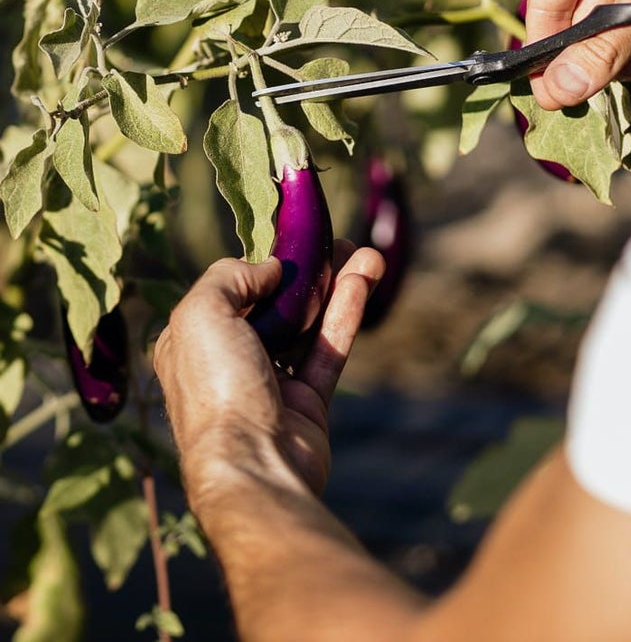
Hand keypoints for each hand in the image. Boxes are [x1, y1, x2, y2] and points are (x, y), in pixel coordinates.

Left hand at [153, 244, 384, 503]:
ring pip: (308, 324)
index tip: (291, 238)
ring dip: (336, 286)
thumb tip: (269, 267)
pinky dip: (346, 313)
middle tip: (337, 242)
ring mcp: (269, 383)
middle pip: (274, 305)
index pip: (229, 291)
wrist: (255, 465)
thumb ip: (230, 276)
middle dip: (307, 272)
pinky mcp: (307, 402)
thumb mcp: (200, 313)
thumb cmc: (216, 389)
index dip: (260, 263)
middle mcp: (228, 362)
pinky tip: (363, 280)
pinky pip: (329, 348)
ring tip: (367, 254)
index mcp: (191, 343)